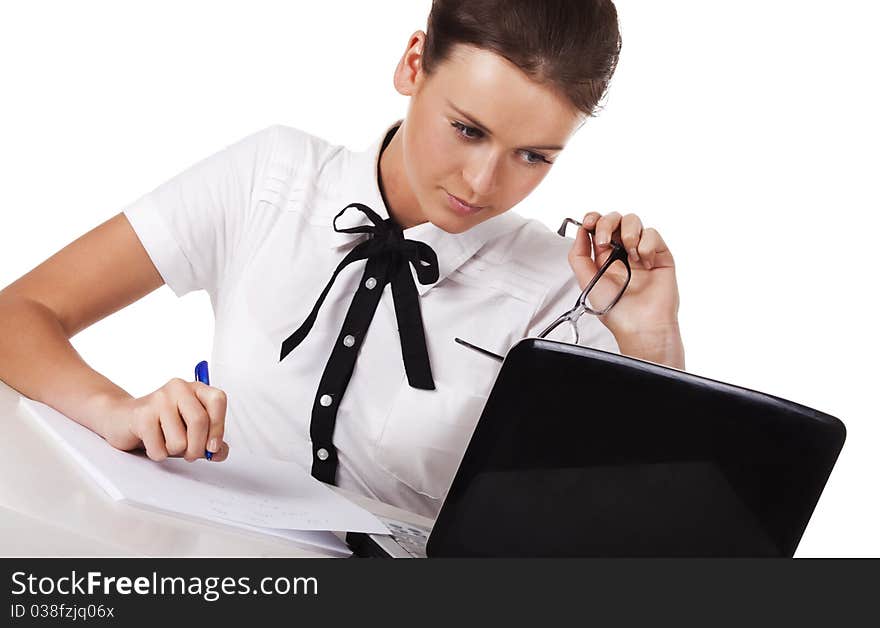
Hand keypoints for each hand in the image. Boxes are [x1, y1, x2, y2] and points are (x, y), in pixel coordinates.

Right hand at [100, 378, 228, 461]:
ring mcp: (159, 399)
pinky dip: (158, 454)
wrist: (122, 418)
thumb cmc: (161, 424)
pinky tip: (152, 442)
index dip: (218, 427)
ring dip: (174, 452)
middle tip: (190, 455)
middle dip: (197, 448)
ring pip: (180, 441)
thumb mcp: (190, 431)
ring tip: (166, 442)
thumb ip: (210, 442)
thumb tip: (220, 453)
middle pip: (199, 422)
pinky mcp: (142, 415)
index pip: (217, 400)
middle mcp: (179, 388)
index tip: (213, 446)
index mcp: (195, 389)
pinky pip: (160, 449)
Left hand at [567, 211, 679, 336]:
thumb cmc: (615, 310)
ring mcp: (641, 251)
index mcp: (604, 257)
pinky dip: (646, 245)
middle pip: (614, 218)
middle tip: (605, 243)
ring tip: (630, 256)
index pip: (598, 226)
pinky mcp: (660, 254)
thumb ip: (578, 255)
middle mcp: (622, 251)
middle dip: (607, 224)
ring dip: (628, 234)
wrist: (640, 324)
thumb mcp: (586, 281)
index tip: (589, 222)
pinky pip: (652, 233)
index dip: (593, 219)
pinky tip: (644, 264)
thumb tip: (580, 231)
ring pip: (633, 221)